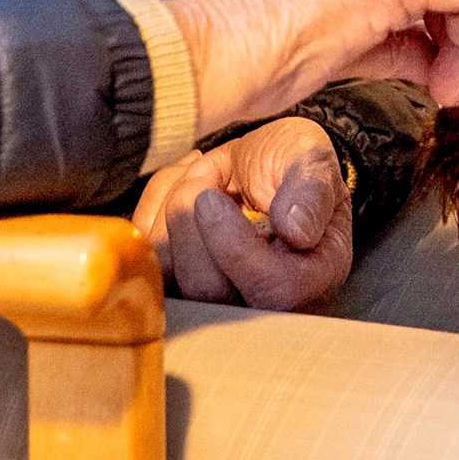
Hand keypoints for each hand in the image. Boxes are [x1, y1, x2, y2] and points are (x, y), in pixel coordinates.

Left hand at [133, 118, 352, 308]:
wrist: (263, 165)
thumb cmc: (292, 163)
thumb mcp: (312, 157)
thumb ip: (312, 189)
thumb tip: (295, 230)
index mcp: (311, 278)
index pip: (271, 289)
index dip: (233, 246)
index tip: (212, 198)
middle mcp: (265, 302)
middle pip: (207, 290)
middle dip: (189, 221)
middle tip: (204, 173)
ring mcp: (217, 297)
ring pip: (169, 275)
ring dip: (171, 206)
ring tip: (200, 173)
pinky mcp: (179, 283)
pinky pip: (146, 256)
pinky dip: (154, 207)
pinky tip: (183, 185)